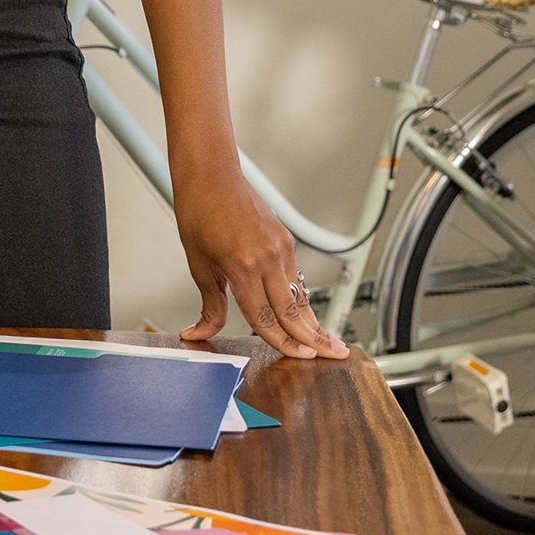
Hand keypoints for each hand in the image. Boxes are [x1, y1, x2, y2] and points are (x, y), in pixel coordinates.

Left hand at [175, 173, 348, 360]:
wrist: (211, 175)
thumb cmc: (199, 214)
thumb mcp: (199, 266)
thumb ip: (210, 305)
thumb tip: (199, 333)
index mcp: (243, 267)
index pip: (266, 318)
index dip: (284, 343)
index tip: (301, 359)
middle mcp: (268, 258)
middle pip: (293, 311)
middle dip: (314, 339)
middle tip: (335, 356)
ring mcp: (281, 247)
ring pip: (300, 295)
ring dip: (313, 321)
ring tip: (330, 342)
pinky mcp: (286, 239)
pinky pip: (296, 277)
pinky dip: (302, 299)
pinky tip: (308, 314)